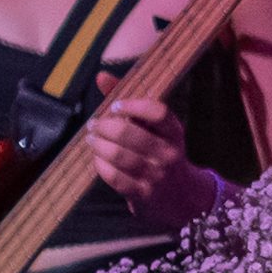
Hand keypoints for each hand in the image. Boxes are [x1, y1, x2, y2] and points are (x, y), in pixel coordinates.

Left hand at [79, 103, 195, 211]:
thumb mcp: (154, 129)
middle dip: (105, 127)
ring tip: (91, 140)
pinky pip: (115, 177)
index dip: (133, 106)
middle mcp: (168, 153)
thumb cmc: (160, 152)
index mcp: (174, 132)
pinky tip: (98, 159)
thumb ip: (129, 102)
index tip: (115, 106)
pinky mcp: (143, 194)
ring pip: (119, 156)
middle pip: (131, 134)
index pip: (158, 112)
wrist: (180, 196)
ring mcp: (157, 175)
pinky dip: (101, 165)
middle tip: (93, 125)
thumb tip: (101, 76)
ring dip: (98, 145)